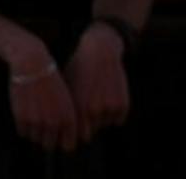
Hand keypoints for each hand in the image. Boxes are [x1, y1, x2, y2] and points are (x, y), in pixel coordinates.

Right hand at [6, 39, 78, 152]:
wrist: (31, 63)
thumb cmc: (49, 80)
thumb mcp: (65, 100)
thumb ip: (66, 121)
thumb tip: (62, 141)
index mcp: (69, 119)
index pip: (67, 146)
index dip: (61, 141)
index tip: (57, 134)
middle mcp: (55, 123)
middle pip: (49, 146)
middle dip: (46, 138)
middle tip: (42, 125)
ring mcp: (38, 121)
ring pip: (35, 140)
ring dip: (34, 132)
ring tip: (33, 115)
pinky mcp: (22, 117)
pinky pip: (23, 133)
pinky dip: (23, 126)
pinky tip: (25, 113)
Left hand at [64, 24, 129, 145]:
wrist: (99, 52)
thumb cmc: (78, 68)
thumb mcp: (67, 87)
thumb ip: (66, 108)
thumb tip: (62, 128)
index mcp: (76, 106)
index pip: (77, 133)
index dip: (76, 132)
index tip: (75, 127)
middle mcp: (92, 110)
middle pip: (91, 131)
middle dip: (89, 126)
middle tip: (87, 110)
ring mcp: (109, 107)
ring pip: (105, 124)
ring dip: (102, 117)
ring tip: (97, 97)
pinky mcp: (122, 104)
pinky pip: (118, 119)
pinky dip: (114, 112)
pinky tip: (107, 95)